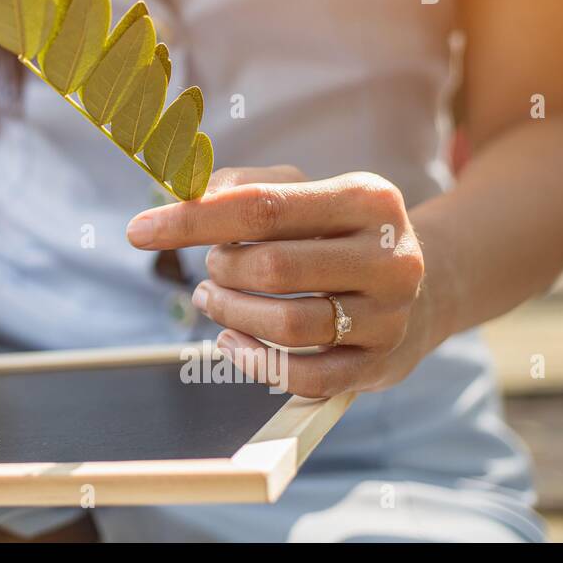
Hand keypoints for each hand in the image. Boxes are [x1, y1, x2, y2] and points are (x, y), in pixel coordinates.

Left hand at [126, 166, 430, 398]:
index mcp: (367, 198)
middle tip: (209, 270)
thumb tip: (182, 194)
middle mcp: (389, 256)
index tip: (139, 231)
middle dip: (221, 269)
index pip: (262, 208)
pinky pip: (305, 376)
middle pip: (272, 268)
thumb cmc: (335, 232)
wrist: (422, 284)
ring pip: (287, 324)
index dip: (192, 221)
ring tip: (211, 300)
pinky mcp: (380, 364)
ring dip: (231, 313)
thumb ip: (241, 186)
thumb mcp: (303, 191)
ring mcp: (389, 315)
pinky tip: (232, 340)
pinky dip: (255, 361)